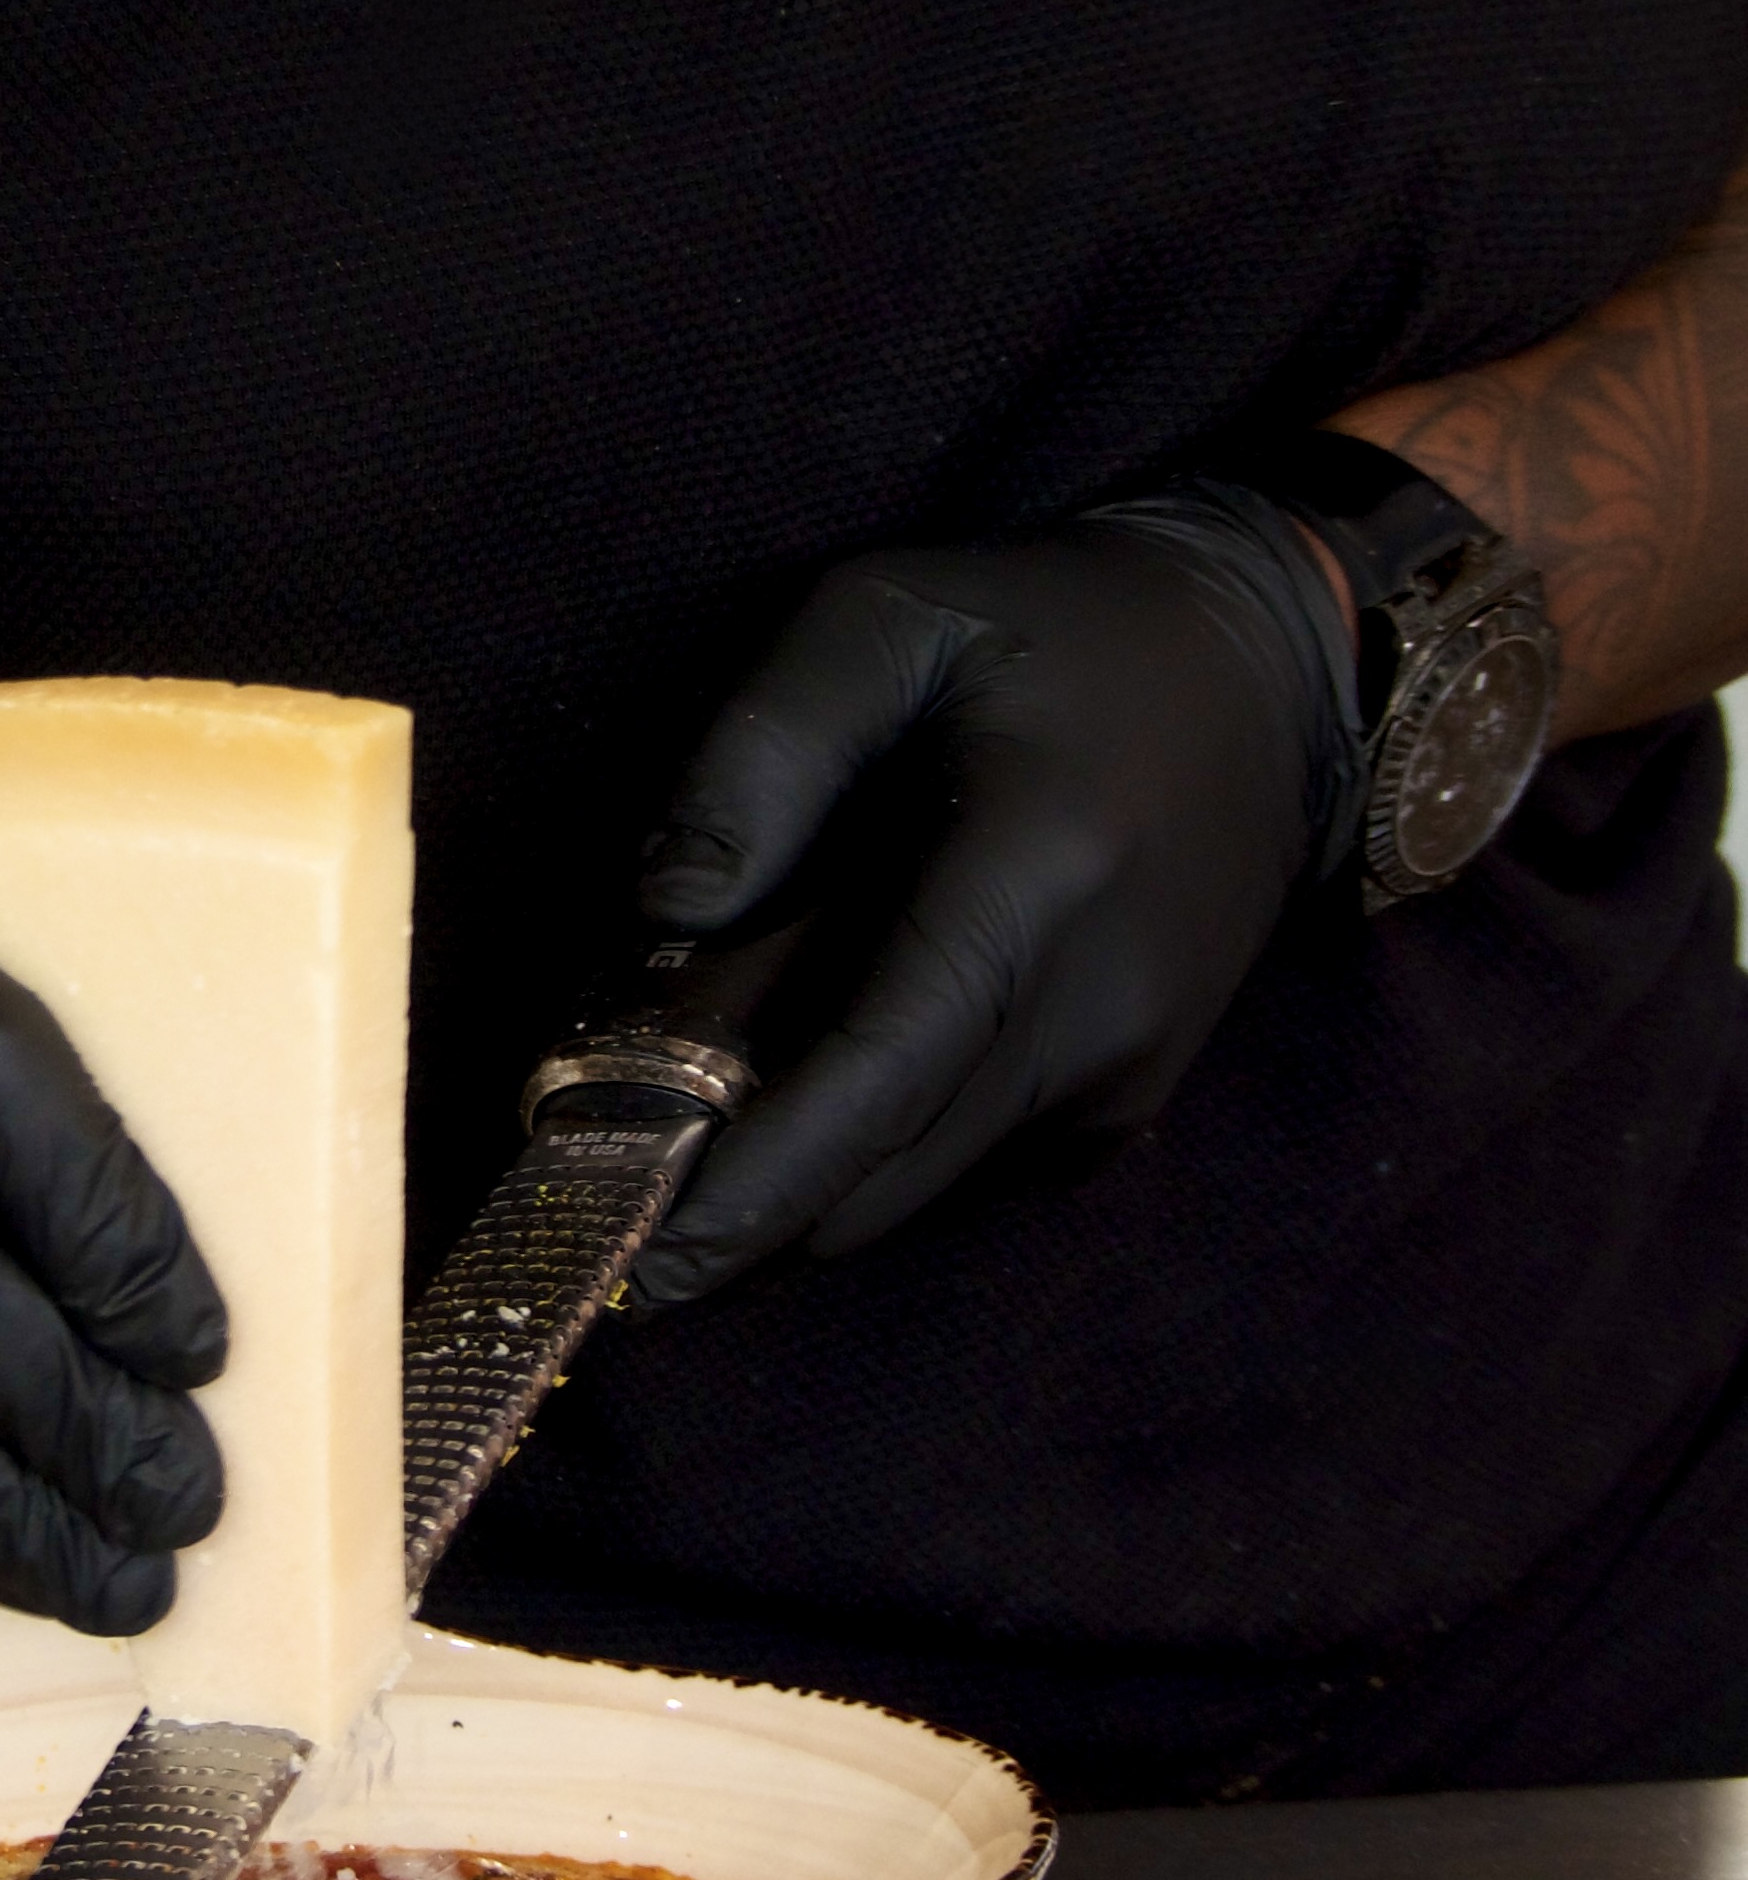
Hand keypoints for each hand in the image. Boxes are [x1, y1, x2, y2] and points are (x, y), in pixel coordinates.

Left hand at [632, 490, 1357, 1299]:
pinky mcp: (1129, 1103)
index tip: (634, 1265)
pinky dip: (875, 1149)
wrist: (1272, 669)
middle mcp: (1101, 1009)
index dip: (751, 1185)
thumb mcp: (890, 614)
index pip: (877, 1081)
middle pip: (881, 1178)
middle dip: (738, 1201)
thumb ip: (768, 748)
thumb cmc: (1059, 628)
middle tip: (607, 1171)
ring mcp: (1129, 1071)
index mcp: (1039, 880)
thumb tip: (665, 912)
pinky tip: (826, 1063)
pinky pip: (965, 1168)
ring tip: (702, 1098)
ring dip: (800, 1176)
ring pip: (914, 1191)